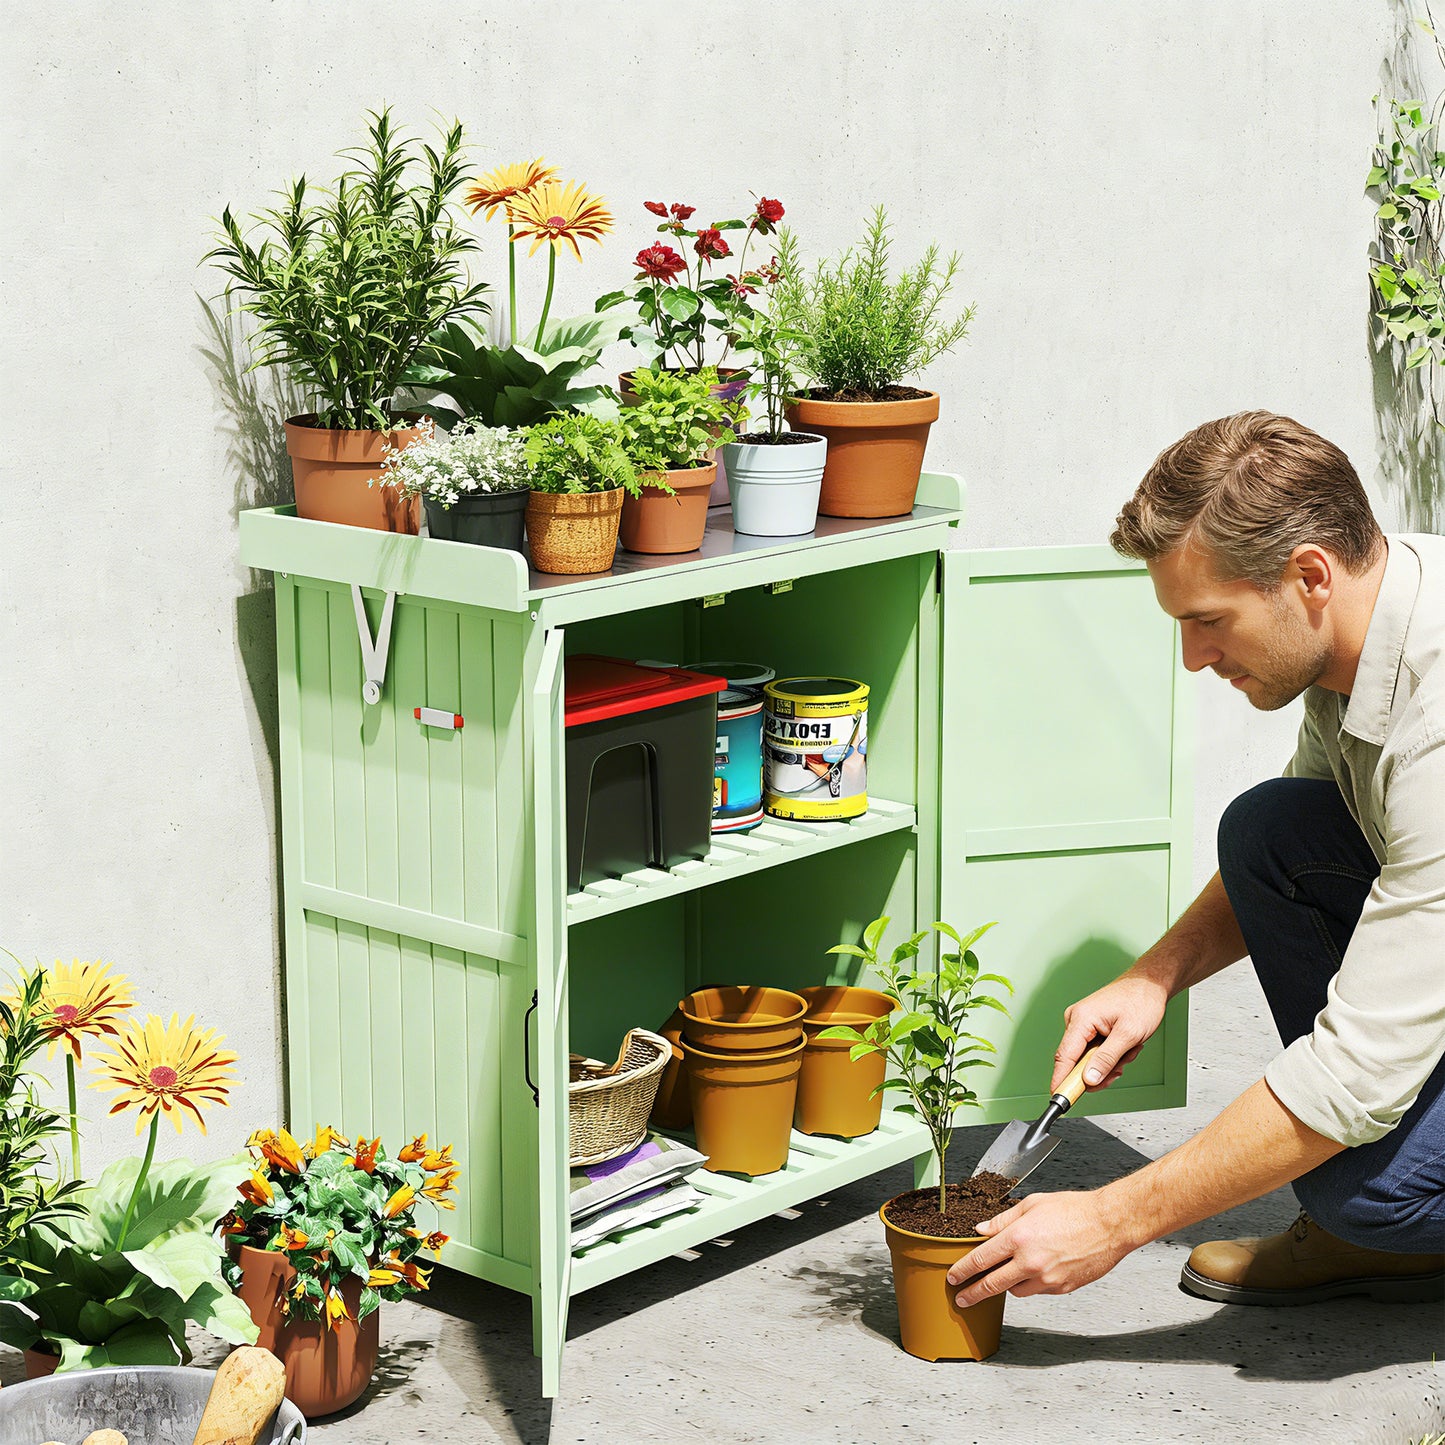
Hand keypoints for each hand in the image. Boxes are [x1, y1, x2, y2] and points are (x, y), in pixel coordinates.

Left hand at [945, 1191, 1131, 1305]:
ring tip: (1008, 1273)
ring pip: (1015, 1291)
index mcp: (1018, 1238)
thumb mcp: (1032, 1204)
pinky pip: (1037, 1291)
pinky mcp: (1061, 1289)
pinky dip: (1031, 1284)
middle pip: (992, 1285)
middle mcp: (1030, 1262)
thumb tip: (981, 1230)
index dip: (963, 1271)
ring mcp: (1047, 1279)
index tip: (953, 1278)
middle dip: (973, 1294)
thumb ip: (1003, 1220)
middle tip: (961, 1299)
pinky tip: (1036, 1271)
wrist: (1109, 1224)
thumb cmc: (1073, 1210)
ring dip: (1007, 1284)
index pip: (981, 1259)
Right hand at [1051, 970, 1168, 1092]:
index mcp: (1081, 1019)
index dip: (1062, 1080)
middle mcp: (1076, 1020)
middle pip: (1078, 1061)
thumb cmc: (1141, 1001)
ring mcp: (1082, 1023)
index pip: (1065, 1056)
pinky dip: (1111, 1054)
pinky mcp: (1090, 1026)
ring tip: (1128, 1049)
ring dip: (1111, 1061)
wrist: (1149, 985)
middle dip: (1101, 1069)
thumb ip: (1106, 1059)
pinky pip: (1095, 1051)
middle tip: (1120, 1067)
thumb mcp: (1128, 1035)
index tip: (1061, 1099)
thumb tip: (1088, 1079)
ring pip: (1089, 1059)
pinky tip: (1124, 1045)